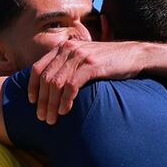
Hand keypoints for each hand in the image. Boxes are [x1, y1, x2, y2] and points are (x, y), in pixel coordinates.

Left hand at [28, 40, 146, 123]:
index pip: (38, 68)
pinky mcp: (91, 65)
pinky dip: (65, 100)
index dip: (32, 87)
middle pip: (45, 78)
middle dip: (42, 101)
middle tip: (42, 118)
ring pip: (56, 83)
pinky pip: (71, 85)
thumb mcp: (84, 59)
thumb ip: (68, 66)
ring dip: (51, 104)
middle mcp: (68, 49)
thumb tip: (52, 86)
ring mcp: (80, 56)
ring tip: (52, 119)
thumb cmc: (108, 61)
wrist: (134, 55)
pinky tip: (65, 111)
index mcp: (63, 48)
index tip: (32, 102)